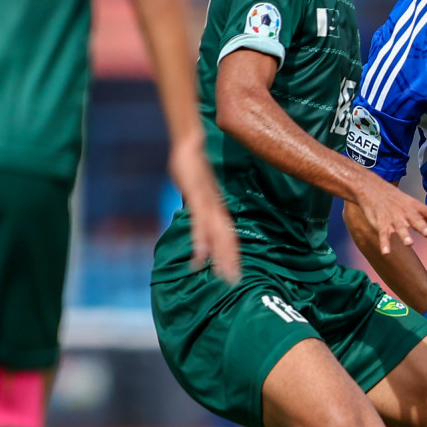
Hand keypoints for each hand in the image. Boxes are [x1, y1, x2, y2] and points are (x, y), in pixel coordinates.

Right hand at [168, 136, 239, 282]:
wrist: (191, 145)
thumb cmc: (193, 168)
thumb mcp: (197, 191)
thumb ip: (199, 205)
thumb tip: (200, 217)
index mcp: (217, 209)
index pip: (228, 236)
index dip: (232, 254)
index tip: (235, 272)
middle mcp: (216, 209)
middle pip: (227, 239)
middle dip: (230, 261)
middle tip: (234, 281)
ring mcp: (207, 204)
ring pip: (217, 234)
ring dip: (220, 256)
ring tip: (222, 275)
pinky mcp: (196, 198)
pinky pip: (200, 222)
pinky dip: (201, 240)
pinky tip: (201, 255)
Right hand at [353, 174, 426, 253]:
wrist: (371, 188)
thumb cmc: (397, 200)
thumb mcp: (415, 206)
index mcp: (415, 207)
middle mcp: (405, 213)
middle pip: (415, 220)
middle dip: (422, 227)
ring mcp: (393, 218)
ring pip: (400, 228)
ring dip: (404, 235)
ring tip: (410, 244)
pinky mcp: (381, 223)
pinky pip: (383, 234)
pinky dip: (384, 243)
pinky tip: (386, 252)